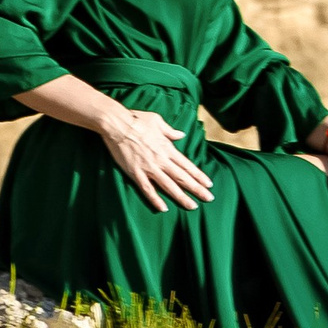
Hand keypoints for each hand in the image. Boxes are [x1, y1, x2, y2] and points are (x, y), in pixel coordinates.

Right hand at [97, 103, 213, 214]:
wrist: (117, 124)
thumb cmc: (138, 120)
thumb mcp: (158, 121)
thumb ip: (170, 131)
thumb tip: (181, 135)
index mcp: (168, 148)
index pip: (187, 165)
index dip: (199, 175)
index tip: (209, 184)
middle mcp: (161, 160)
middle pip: (182, 177)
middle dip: (197, 189)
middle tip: (209, 198)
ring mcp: (149, 167)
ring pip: (168, 186)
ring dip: (181, 197)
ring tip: (192, 206)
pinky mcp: (135, 173)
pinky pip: (147, 189)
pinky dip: (155, 199)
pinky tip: (163, 208)